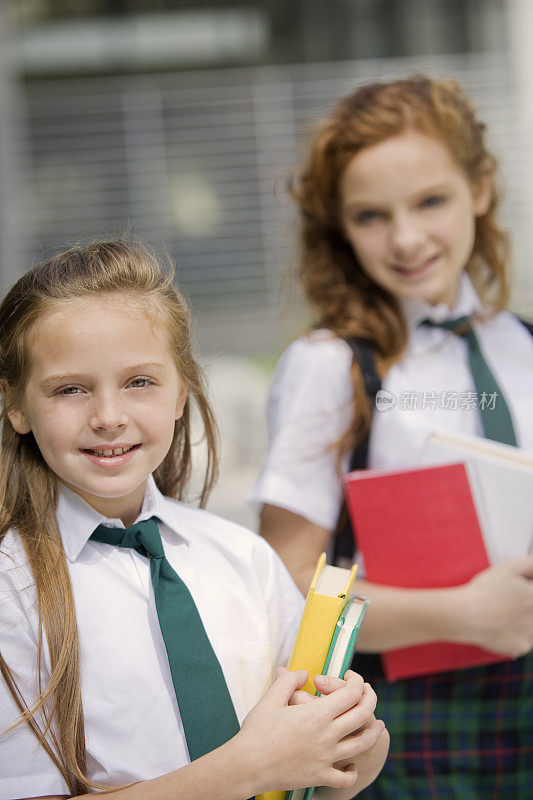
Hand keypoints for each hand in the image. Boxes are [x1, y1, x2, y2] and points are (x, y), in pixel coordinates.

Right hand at [237, 667, 380, 793]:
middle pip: (364, 714)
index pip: (351, 693)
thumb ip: (289, 681)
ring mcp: (326, 757)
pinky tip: (351, 764)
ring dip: (374, 731)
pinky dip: (352, 771)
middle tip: (367, 692)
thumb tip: (304, 673)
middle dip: (371, 699)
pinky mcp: (320, 776)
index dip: (357, 681)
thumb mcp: (271, 698)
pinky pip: (345, 777)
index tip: (351, 676)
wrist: (247, 765)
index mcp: (317, 713)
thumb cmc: (257, 730)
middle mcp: (327, 735)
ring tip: (378, 724)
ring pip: (362, 743)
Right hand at [458, 556, 532, 655]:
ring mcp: (531, 634)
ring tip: (504, 611)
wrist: (465, 616)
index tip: (521, 585)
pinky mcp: (521, 647)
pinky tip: (502, 625)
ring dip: (524, 617)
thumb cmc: (485, 590)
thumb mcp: (509, 567)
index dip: (527, 586)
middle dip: (525, 601)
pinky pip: (525, 639)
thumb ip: (530, 564)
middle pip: (532, 607)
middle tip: (509, 598)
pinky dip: (516, 633)